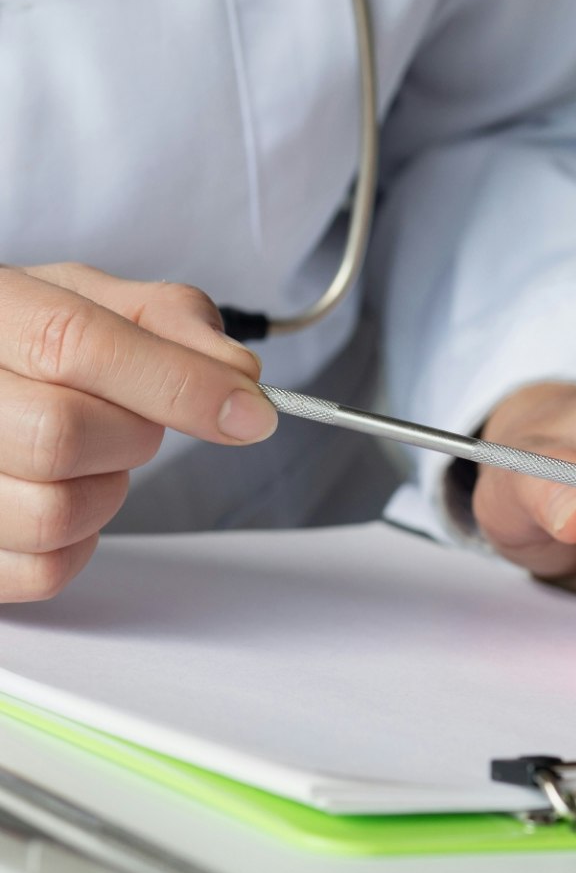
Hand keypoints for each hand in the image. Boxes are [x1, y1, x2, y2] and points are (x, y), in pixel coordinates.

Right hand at [0, 263, 277, 601]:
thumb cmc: (26, 340)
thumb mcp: (90, 301)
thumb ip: (168, 320)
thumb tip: (240, 372)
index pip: (75, 344)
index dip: (179, 382)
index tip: (252, 412)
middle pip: (60, 434)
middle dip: (132, 436)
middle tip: (130, 421)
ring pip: (53, 514)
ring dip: (107, 492)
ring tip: (90, 457)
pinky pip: (46, 571)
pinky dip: (82, 543)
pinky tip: (68, 495)